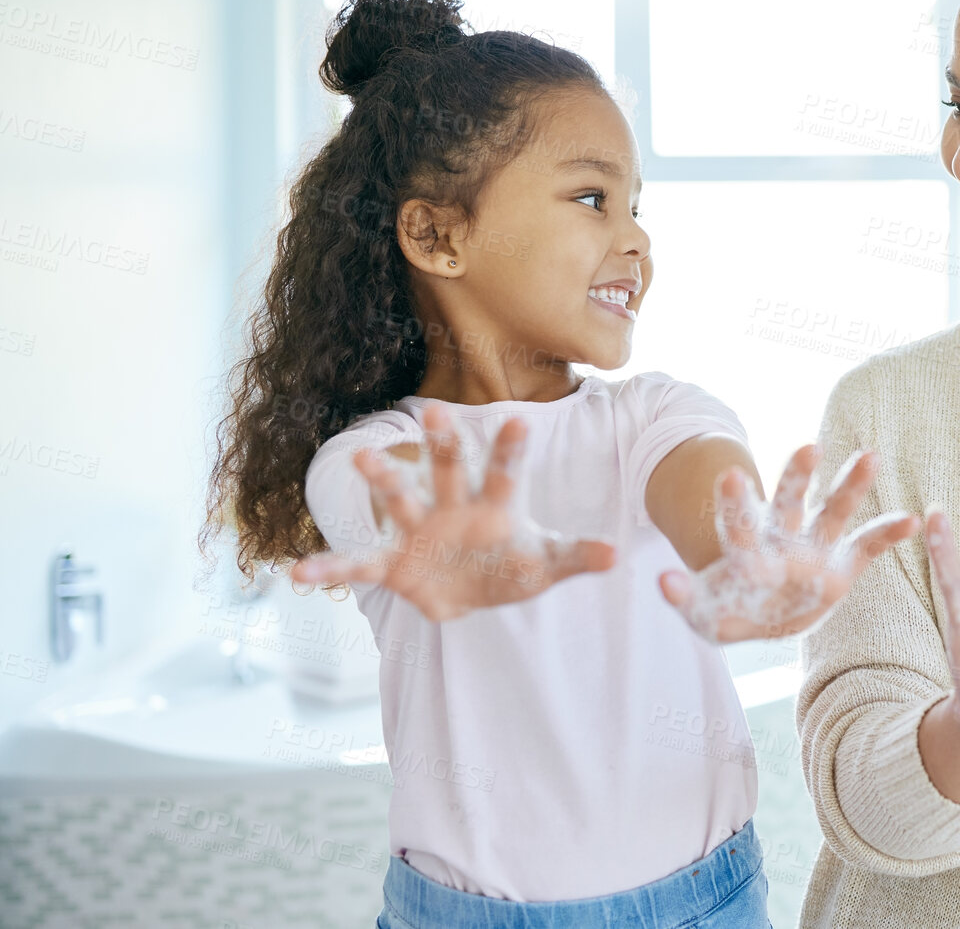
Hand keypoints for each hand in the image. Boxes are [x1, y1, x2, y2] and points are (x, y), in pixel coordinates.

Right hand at [291, 402, 614, 620]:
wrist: (472, 593)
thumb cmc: (511, 568)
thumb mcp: (545, 566)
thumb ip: (575, 557)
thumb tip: (617, 556)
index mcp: (494, 506)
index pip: (506, 472)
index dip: (511, 449)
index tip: (519, 421)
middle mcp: (452, 508)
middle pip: (448, 470)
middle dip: (443, 443)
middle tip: (437, 410)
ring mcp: (419, 531)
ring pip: (400, 499)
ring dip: (383, 480)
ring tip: (362, 458)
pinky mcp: (395, 564)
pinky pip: (360, 566)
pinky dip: (332, 568)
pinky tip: (299, 572)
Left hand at [658, 444, 920, 642]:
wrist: (763, 616)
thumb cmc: (727, 610)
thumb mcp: (701, 613)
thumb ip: (683, 599)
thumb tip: (661, 581)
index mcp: (747, 550)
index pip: (739, 522)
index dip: (733, 502)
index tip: (730, 475)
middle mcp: (782, 539)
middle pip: (789, 502)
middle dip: (797, 475)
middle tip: (808, 447)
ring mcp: (814, 549)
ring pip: (833, 511)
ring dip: (851, 485)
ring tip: (870, 456)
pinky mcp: (841, 566)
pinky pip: (868, 546)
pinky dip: (889, 533)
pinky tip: (914, 519)